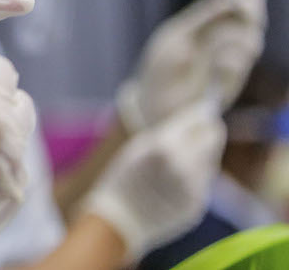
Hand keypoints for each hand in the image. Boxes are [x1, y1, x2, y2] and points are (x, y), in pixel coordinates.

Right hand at [80, 102, 225, 261]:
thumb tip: (201, 116)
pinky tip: (174, 179)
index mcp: (167, 146)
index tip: (202, 108)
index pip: (202, 121)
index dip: (202, 113)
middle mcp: (186, 167)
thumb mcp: (140, 146)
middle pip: (213, 138)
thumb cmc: (122, 177)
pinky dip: (194, 176)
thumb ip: (172, 131)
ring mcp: (194, 188)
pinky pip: (203, 182)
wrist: (117, 222)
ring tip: (176, 158)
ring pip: (210, 160)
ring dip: (200, 154)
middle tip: (196, 129)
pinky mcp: (198, 205)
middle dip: (206, 132)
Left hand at [116, 0, 266, 130]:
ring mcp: (229, 65)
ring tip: (229, 24)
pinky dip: (230, 60)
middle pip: (250, 21)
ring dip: (240, 31)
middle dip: (250, 8)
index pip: (237, 6)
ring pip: (249, 41)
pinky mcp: (226, 85)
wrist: (150, 103)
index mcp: (212, 29)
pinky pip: (236, 69)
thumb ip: (203, 17)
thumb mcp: (177, 35)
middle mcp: (226, 45)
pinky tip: (220, 58)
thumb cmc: (161, 67)